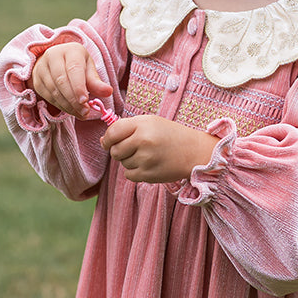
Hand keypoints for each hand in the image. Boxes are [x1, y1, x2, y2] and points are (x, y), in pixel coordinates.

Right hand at [31, 43, 111, 118]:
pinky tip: (71, 110)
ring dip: (68, 106)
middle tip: (85, 112)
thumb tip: (108, 91)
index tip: (85, 102)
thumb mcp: (88, 69)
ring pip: (54, 91)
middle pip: (61, 81)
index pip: (73, 69)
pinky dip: (61, 106)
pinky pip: (48, 97)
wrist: (56, 61)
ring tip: (80, 114)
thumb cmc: (76, 64)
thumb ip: (96, 82)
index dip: (78, 87)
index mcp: (70, 50)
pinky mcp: (37, 80)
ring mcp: (41, 68)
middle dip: (74, 100)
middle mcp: (53, 56)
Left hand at [103, 115, 217, 183]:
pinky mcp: (149, 174)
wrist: (194, 151)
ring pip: (123, 163)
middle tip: (134, 148)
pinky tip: (148, 165)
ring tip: (147, 155)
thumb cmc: (170, 135)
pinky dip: (135, 172)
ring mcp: (146, 159)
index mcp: (142, 125)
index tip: (109, 141)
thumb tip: (103, 141)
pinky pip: (129, 175)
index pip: (112, 132)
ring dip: (130, 161)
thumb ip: (126, 128)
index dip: (108, 139)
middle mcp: (143, 141)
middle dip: (119, 151)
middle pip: (115, 151)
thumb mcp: (150, 123)